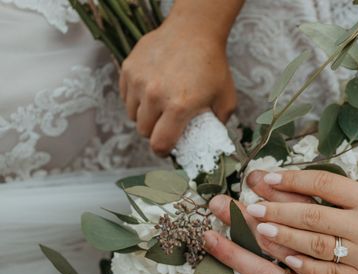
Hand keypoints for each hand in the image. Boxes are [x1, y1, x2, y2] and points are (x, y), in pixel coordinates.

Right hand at [119, 2, 237, 154]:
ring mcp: (138, 81)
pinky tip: (150, 92)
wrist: (194, 31)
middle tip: (165, 127)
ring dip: (144, 116)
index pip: (159, 143)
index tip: (166, 150)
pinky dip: (135, 99)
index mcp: (179, 107)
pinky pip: (125, 95)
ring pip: (132, 114)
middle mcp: (155, 95)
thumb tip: (211, 141)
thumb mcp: (226, 100)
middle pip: (144, 131)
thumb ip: (218, 124)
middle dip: (154, 133)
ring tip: (158, 108)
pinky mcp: (128, 68)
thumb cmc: (213, 66)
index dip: (162, 152)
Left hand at [205, 195, 357, 273]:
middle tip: (218, 200)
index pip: (306, 207)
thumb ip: (347, 216)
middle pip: (277, 234)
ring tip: (211, 234)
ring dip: (236, 250)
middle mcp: (326, 265)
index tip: (254, 179)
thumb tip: (316, 190)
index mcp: (347, 238)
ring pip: (267, 269)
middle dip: (246, 215)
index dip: (277, 191)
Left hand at [242, 170, 357, 273]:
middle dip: (275, 210)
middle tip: (247, 206)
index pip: (323, 184)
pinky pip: (328, 273)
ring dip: (281, 237)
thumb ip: (356, 193)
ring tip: (256, 229)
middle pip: (311, 215)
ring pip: (313, 245)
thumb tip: (319, 184)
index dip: (291, 180)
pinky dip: (304, 265)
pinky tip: (284, 258)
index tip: (265, 178)